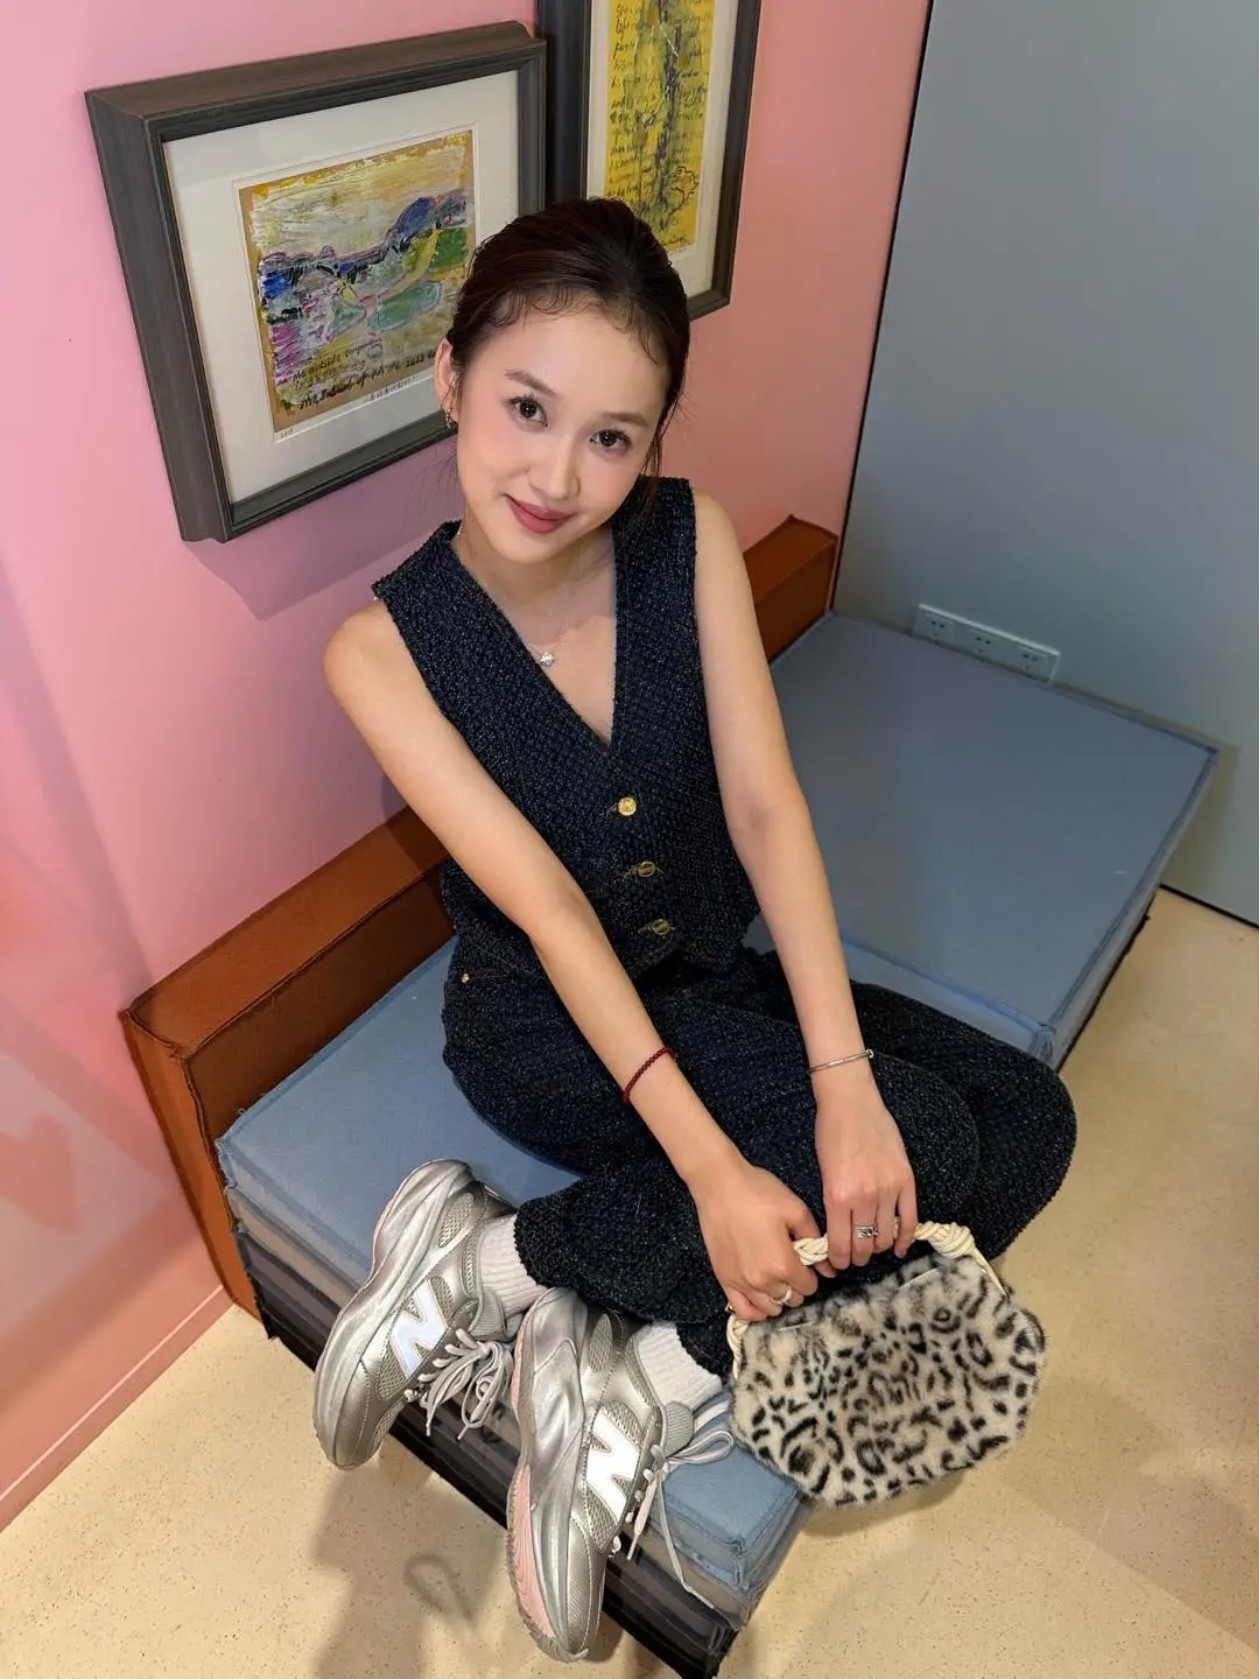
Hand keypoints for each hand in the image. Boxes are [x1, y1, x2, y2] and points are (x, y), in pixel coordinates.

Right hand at [690, 1158, 822, 1321]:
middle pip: (792, 1298)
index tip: (806, 1260)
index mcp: (783, 1264)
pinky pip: (743, 1310)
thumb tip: (826, 1266)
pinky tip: (761, 1297)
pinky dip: (756, 1310)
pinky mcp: (724, 1280)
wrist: (718, 1184)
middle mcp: (762, 1280)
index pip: (809, 1286)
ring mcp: (740, 1283)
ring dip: (779, 1296)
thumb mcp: (796, 1209)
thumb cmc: (758, 1192)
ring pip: (770, 1308)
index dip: (812, 1273)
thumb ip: (815, 1239)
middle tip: (792, 1264)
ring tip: (777, 1277)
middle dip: (797, 1284)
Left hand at [813, 1077, 918, 1269]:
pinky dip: (905, 1238)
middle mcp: (864, 1197)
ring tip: (872, 1248)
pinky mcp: (906, 1181)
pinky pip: (910, 1219)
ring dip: (878, 1248)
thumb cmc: (830, 1132)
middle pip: (863, 1245)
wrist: (851, 1101)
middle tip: (854, 1258)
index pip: (840, 1245)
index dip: (839, 1260)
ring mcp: (888, 1189)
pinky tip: (900, 1247)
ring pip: (886, 1236)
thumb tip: (839, 1233)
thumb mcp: (823, 1172)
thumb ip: (833, 1203)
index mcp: (837, 1196)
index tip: (838, 1264)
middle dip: (857, 1257)